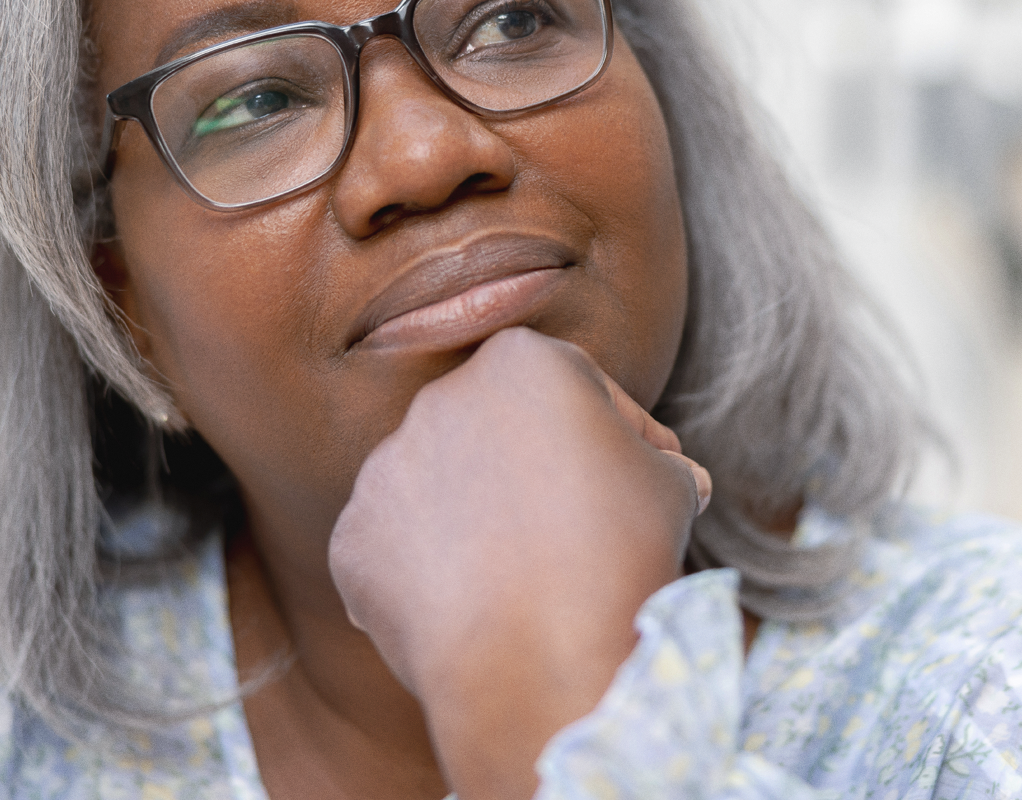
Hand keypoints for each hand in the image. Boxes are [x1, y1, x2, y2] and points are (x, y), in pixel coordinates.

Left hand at [328, 327, 710, 799]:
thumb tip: (668, 472)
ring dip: (477, 519)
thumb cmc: (618, 553)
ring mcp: (384, 467)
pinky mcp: (353, 538)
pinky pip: (396, 549)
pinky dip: (429, 575)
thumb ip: (653, 458)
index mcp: (518, 359)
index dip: (619, 432)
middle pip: (499, 429)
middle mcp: (438, 396)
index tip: (645, 475)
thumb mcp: (668, 482)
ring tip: (525, 581)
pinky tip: (472, 614)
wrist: (545, 662)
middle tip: (583, 531)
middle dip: (538, 471)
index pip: (576, 384)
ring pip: (441, 486)